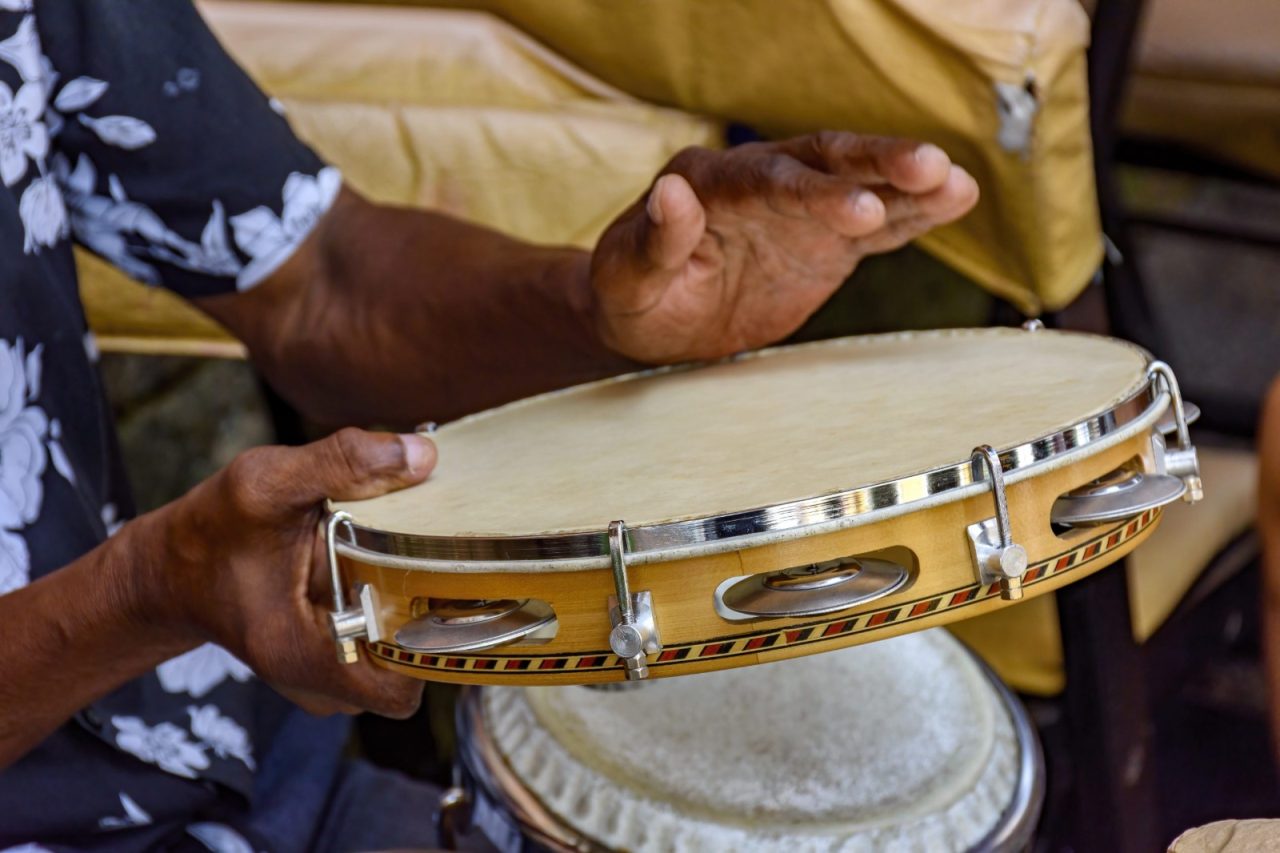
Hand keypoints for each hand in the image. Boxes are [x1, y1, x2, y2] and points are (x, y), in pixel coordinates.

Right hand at [140, 428, 436, 716]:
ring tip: (384, 562)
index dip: (431, 641)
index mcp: (303, 657)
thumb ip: (343, 463)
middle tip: (410, 559)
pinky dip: (383, 613)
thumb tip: (425, 456)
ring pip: (395, 659)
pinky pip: (377, 650)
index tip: (432, 583)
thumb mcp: (266, 481)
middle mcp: (318, 686)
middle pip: (407, 669)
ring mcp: (323, 682)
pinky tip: (368, 571)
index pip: (402, 689)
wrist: (171, 568)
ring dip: (402, 611)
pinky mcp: (327, 664)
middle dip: (419, 613)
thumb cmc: (211, 530)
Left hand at [590, 132, 979, 362]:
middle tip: (929, 167)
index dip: (817, 193)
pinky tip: (954, 200)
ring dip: (907, 183)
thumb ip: (654, 241)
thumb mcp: (625, 279)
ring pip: (859, 185)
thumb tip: (671, 192)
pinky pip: (874, 225)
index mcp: (709, 183)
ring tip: (958, 184)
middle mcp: (760, 182)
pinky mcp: (823, 240)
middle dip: (878, 163)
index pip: (769, 181)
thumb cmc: (629, 296)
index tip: (859, 209)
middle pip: (825, 162)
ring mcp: (797, 210)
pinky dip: (912, 215)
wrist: (649, 320)